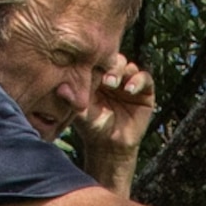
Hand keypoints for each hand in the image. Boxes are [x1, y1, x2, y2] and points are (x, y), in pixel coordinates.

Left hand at [74, 55, 155, 185]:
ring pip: (128, 65)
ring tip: (113, 84)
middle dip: (109, 65)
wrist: (110, 145)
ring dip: (121, 71)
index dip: (95, 61)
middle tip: (103, 79)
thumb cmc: (92, 127)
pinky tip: (128, 90)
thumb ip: (71, 99)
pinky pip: (145, 78)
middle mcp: (114, 76)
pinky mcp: (145, 91)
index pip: (98, 60)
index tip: (88, 68)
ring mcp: (129, 82)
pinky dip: (138, 81)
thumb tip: (60, 88)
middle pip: (114, 59)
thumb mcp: (79, 111)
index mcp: (98, 75)